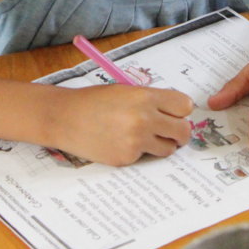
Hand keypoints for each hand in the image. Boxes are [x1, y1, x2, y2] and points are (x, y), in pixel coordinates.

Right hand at [50, 85, 192, 165]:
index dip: (181, 111)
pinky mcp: (126, 158)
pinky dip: (138, 152)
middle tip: (170, 132)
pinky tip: (120, 143)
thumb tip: (175, 112)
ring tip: (143, 137)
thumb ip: (150, 100)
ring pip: (168, 149)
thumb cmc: (93, 102)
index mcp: (145, 97)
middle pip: (183, 131)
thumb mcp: (125, 91)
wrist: (65, 118)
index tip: (175, 114)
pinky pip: (145, 157)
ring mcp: (136, 141)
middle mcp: (144, 118)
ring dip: (161, 145)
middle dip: (179, 132)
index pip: (184, 106)